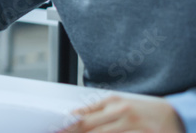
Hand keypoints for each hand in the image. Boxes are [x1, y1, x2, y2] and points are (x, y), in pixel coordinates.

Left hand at [62, 95, 183, 132]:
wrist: (175, 115)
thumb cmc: (142, 110)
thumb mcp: (118, 104)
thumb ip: (96, 108)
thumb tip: (73, 115)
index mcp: (114, 102)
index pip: (84, 117)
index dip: (68, 126)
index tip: (55, 129)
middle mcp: (122, 113)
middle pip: (89, 128)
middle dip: (73, 132)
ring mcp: (134, 126)